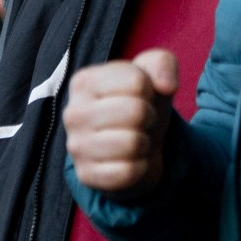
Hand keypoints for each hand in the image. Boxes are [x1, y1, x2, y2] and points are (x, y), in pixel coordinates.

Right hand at [63, 49, 176, 195]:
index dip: (150, 91)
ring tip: (135, 139)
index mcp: (84, 81)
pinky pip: (129, 172)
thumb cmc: (140, 103)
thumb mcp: (153, 74)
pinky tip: (129, 160)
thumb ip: (163, 64)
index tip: (139, 97)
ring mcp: (77, 146)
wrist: (135, 146)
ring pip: (133, 143)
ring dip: (144, 142)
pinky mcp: (87, 176)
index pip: (137, 81)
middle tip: (139, 122)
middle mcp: (73, 113)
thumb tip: (167, 86)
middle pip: (136, 112)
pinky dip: (139, 167)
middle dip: (149, 117)